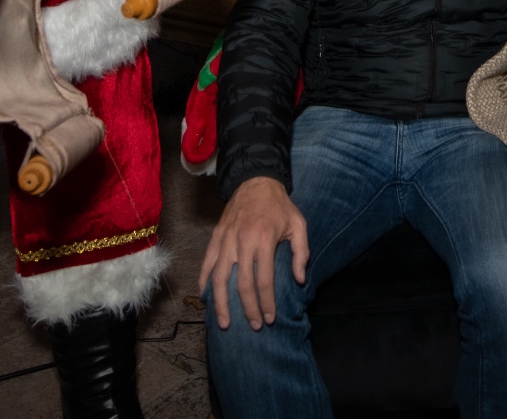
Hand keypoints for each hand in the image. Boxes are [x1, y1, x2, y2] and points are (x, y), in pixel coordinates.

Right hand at [197, 176, 309, 330]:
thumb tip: (299, 280)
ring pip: (219, 277)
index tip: (270, 319)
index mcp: (264, 240)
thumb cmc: (280, 205)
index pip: (264, 280)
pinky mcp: (216, 237)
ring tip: (224, 323)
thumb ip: (302, 252)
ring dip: (221, 303)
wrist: (256, 180)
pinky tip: (206, 297)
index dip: (267, 303)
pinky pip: (207, 263)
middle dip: (247, 309)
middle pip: (242, 284)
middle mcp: (242, 241)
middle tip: (254, 326)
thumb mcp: (299, 224)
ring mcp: (226, 239)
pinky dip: (204, 281)